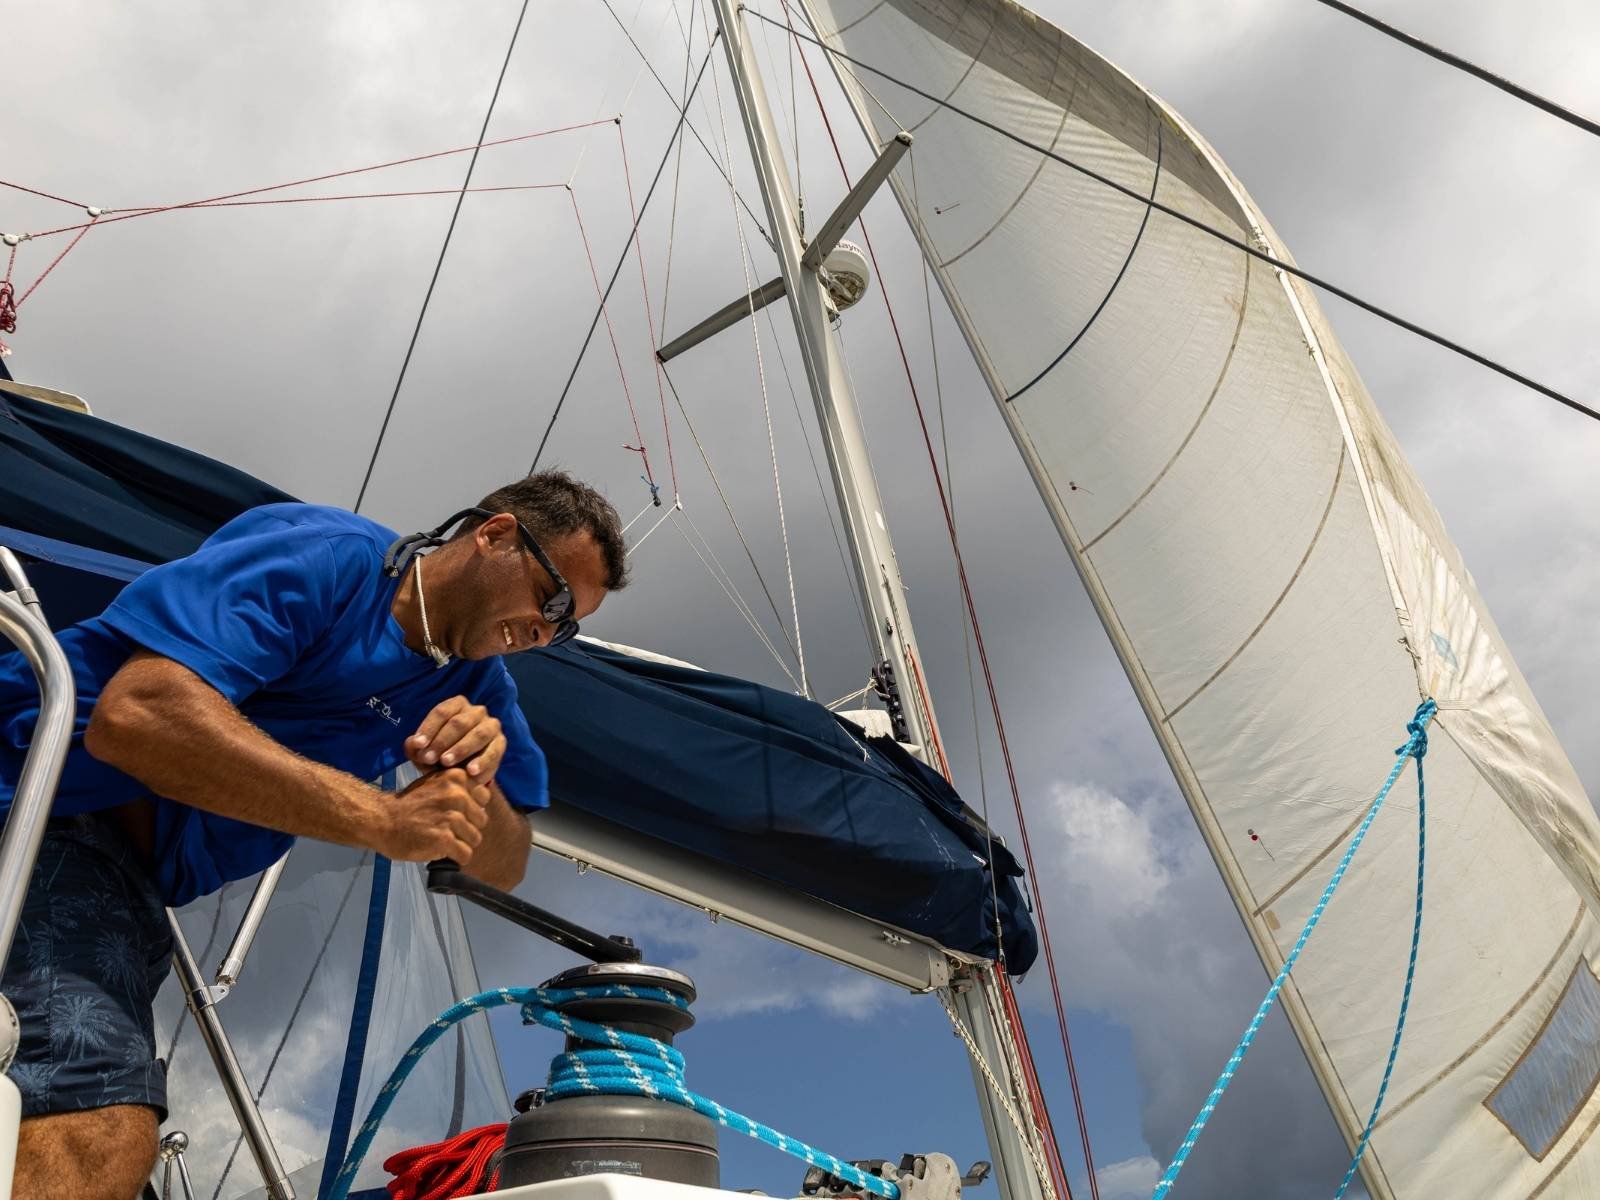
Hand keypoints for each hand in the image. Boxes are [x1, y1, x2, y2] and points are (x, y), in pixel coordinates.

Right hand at [375, 768, 491, 863]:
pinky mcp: (444, 839)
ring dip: (461, 843)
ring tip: (442, 839)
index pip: (484, 796)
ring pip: (475, 838)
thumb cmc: (410, 805)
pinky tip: (442, 851)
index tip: (456, 812)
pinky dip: (456, 857)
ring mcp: (451, 817)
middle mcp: (457, 795)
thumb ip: (460, 788)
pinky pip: (465, 854)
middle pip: (482, 820)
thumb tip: (484, 798)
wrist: (382, 820)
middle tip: (446, 829)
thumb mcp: (436, 783)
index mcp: (457, 778)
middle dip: (467, 827)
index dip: (471, 808)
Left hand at [406, 696, 504, 783]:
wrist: (464, 772)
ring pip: (477, 734)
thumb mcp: (426, 751)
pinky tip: (470, 771)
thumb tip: (411, 743)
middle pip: (459, 723)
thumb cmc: (441, 755)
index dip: (428, 728)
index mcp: (456, 706)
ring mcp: (491, 726)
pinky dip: (482, 761)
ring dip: (461, 749)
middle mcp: (476, 712)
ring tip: (446, 763)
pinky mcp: (501, 743)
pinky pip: (493, 751)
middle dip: (442, 741)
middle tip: (428, 758)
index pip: (441, 712)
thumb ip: (415, 748)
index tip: (417, 745)